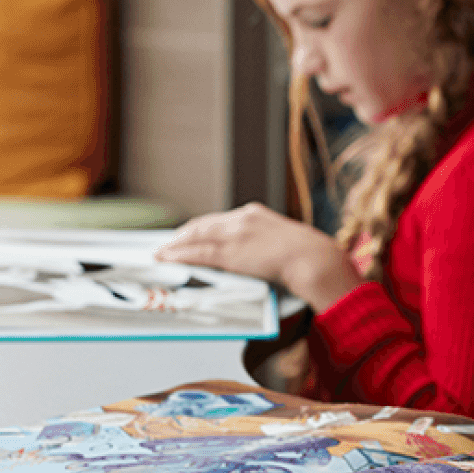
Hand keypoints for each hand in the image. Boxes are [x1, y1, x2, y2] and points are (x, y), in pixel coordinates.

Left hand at [156, 202, 358, 312]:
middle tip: (168, 244)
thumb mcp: (282, 240)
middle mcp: (240, 219)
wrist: (312, 259)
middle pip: (202, 225)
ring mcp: (234, 235)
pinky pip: (198, 253)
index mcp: (253, 213)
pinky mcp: (230, 253)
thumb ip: (264, 243)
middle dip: (182, 235)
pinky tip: (169, 259)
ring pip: (195, 238)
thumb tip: (258, 254)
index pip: (218, 220)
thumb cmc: (306, 255)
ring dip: (175, 246)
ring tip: (162, 254)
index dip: (200, 228)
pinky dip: (180, 255)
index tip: (189, 235)